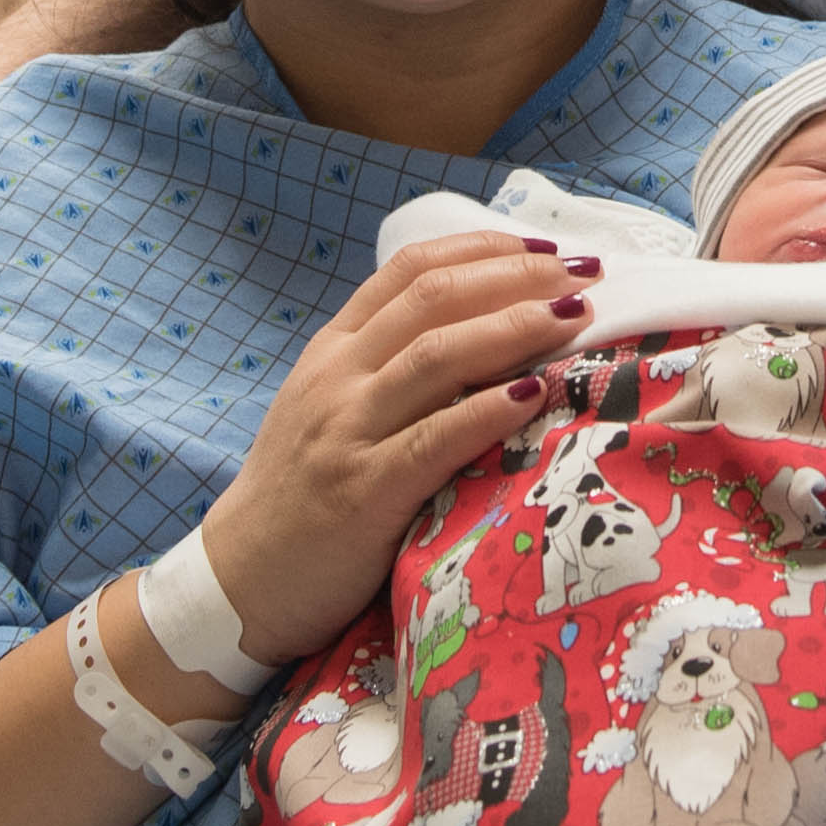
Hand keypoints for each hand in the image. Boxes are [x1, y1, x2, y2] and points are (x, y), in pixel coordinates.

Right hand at [195, 232, 596, 670]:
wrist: (241, 578)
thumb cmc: (299, 496)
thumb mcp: (329, 409)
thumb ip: (386, 368)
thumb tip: (482, 334)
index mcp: (334, 350)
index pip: (410, 270)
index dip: (484, 249)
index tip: (544, 247)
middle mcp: (338, 378)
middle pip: (435, 299)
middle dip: (517, 278)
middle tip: (584, 274)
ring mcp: (348, 431)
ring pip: (438, 355)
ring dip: (517, 327)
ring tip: (576, 316)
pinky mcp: (364, 492)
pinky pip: (435, 438)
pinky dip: (489, 410)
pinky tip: (537, 394)